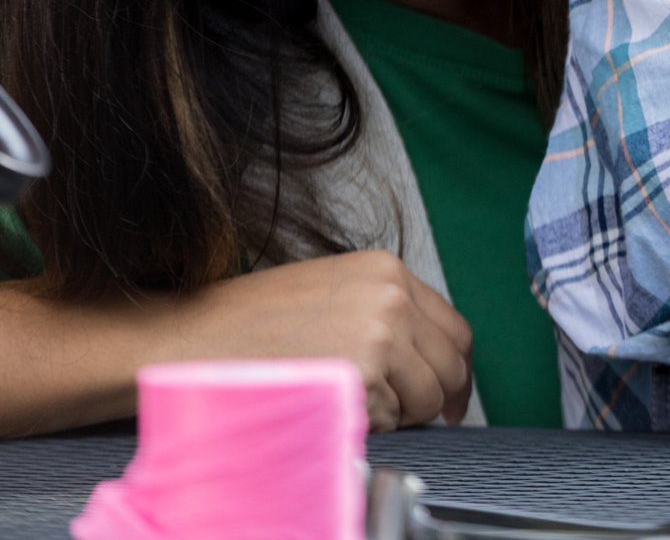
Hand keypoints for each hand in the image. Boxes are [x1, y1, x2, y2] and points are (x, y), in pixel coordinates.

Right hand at [163, 251, 473, 429]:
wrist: (187, 340)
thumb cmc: (247, 323)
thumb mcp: (330, 291)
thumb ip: (383, 311)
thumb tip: (424, 353)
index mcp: (387, 272)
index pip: (455, 329)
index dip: (455, 368)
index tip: (451, 396)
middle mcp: (392, 298)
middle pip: (451, 366)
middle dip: (433, 398)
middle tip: (403, 413)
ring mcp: (380, 336)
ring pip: (426, 399)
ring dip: (397, 413)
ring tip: (345, 400)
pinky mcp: (362, 375)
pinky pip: (389, 419)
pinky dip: (366, 424)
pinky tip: (325, 404)